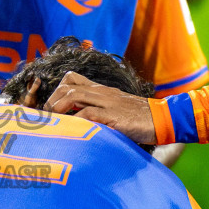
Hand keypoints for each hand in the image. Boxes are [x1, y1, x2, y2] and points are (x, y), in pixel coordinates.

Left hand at [43, 72, 159, 143]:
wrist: (162, 118)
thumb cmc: (139, 117)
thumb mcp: (116, 107)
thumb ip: (100, 110)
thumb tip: (80, 120)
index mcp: (101, 90)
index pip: (71, 79)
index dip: (56, 90)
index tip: (50, 107)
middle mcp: (101, 93)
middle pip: (67, 86)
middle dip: (51, 101)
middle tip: (46, 118)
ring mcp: (107, 103)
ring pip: (73, 96)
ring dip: (58, 108)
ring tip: (53, 122)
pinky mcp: (113, 116)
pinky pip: (88, 114)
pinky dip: (75, 120)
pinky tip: (70, 129)